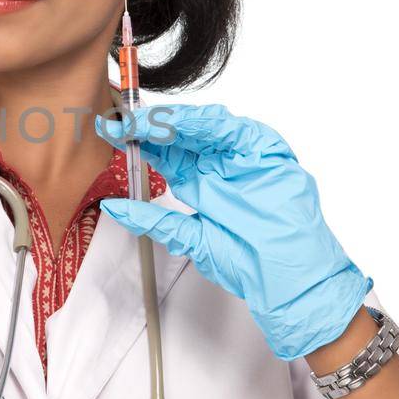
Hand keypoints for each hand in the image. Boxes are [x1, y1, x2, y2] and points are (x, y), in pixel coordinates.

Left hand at [95, 103, 370, 359]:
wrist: (287, 279)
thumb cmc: (246, 262)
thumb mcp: (190, 239)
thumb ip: (153, 220)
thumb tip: (113, 208)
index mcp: (196, 181)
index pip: (162, 151)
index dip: (137, 139)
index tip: (110, 131)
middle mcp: (215, 164)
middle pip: (178, 134)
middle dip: (148, 125)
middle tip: (120, 119)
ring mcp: (239, 155)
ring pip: (202, 126)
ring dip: (172, 121)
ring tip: (144, 119)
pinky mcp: (264, 150)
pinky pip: (232, 130)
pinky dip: (206, 124)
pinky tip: (181, 122)